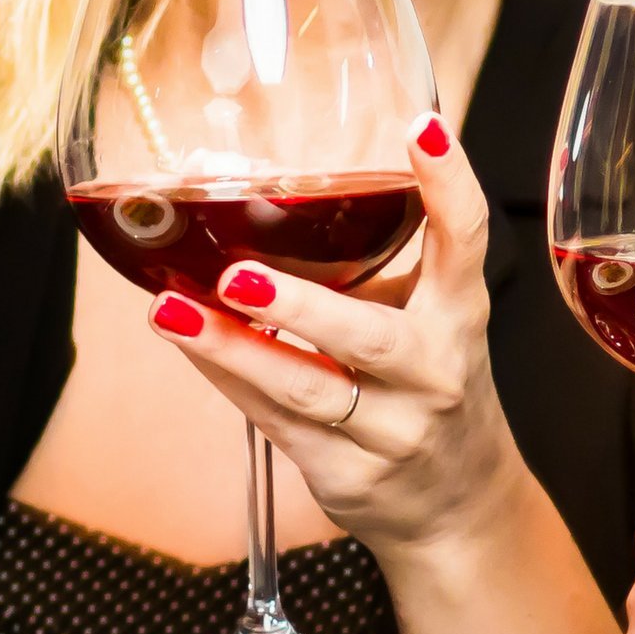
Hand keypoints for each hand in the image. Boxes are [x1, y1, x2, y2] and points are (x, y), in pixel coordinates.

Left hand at [147, 113, 523, 558]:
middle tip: (238, 276)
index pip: (465, 243)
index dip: (450, 185)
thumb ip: (354, 262)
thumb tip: (232, 174)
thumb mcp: (418, 318)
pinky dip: (227, 378)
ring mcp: (392, 431)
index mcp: (458, 316)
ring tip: (169, 312)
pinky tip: (187, 342)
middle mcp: (434, 373)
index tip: (423, 129)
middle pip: (371, 338)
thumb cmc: (422, 385)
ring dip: (234, 350)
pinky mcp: (348, 476)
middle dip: (304, 308)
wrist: (456, 504)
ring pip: (306, 388)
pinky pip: (275, 421)